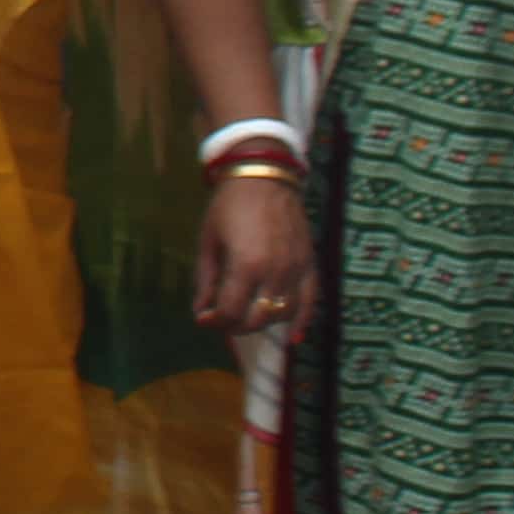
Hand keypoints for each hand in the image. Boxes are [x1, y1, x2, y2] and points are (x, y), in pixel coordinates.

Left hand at [193, 171, 315, 339]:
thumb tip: (202, 312)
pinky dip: (302, 321)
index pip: (232, 312)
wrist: (264, 177)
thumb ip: (206, 281)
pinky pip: (311, 301)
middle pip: (258, 318)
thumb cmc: (229, 206)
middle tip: (223, 320)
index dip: (216, 322)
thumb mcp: (209, 242)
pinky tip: (293, 336)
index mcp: (246, 266)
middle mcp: (276, 272)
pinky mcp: (311, 265)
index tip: (205, 320)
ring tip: (247, 319)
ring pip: (283, 313)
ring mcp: (297, 270)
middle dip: (237, 326)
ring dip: (264, 322)